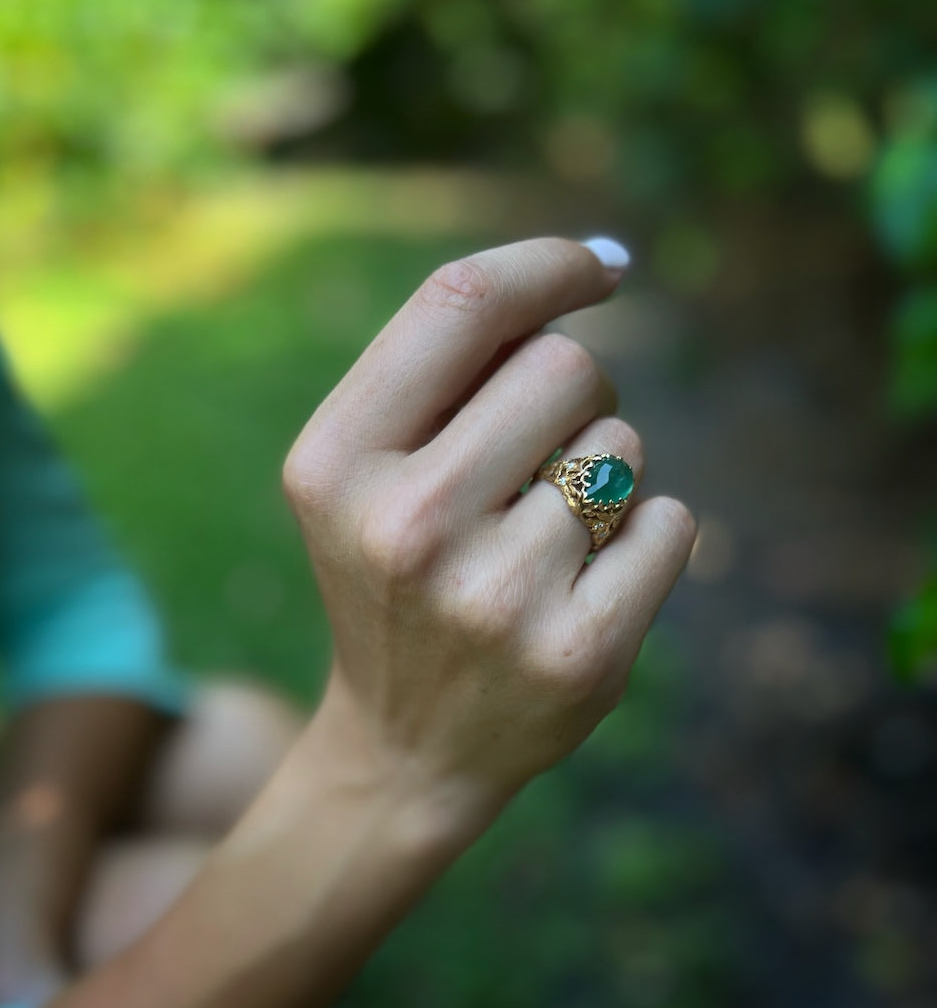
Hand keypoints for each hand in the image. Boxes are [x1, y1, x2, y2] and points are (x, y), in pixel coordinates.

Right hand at [284, 238, 695, 823]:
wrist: (409, 745)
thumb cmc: (398, 575)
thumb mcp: (366, 472)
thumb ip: (446, 368)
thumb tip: (597, 263)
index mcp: (336, 461)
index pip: (463, 304)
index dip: (547, 265)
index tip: (599, 269)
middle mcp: (406, 525)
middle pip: (565, 366)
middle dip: (574, 394)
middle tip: (541, 456)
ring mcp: (494, 598)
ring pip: (621, 446)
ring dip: (602, 473)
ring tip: (542, 538)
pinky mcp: (578, 656)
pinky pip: (670, 522)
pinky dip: (647, 535)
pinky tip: (588, 583)